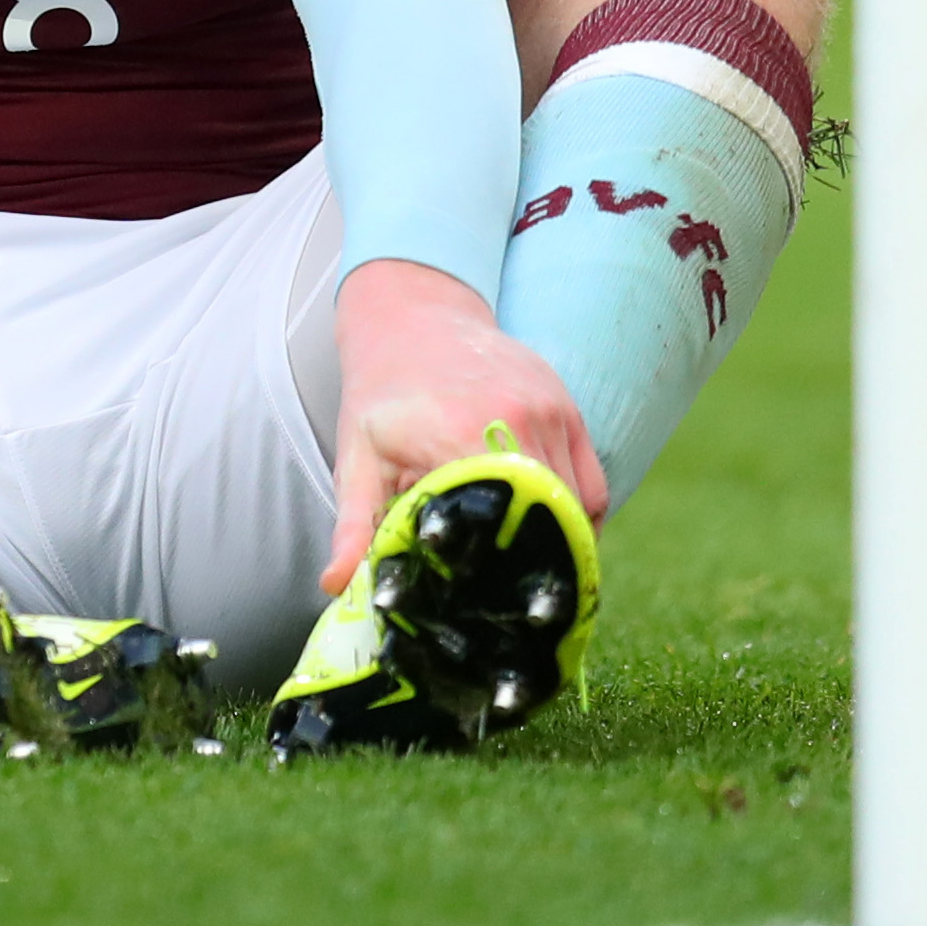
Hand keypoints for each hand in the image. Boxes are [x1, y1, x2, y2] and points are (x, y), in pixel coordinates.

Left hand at [324, 259, 604, 592]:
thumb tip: (334, 585)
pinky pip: (592, 484)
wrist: (414, 316)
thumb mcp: (356, 456)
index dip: (500, 570)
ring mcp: (548, 411)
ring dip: (561, 544)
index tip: (490, 608)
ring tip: (539, 582)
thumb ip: (354, 524)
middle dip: (536, 567)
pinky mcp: (567, 408)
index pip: (497, 522)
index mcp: (456, 434)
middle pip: (546, 519)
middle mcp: (513, 419)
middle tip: (519, 610)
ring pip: (576, 506)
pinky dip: (580, 518)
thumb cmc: (381, 395)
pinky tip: (554, 539)